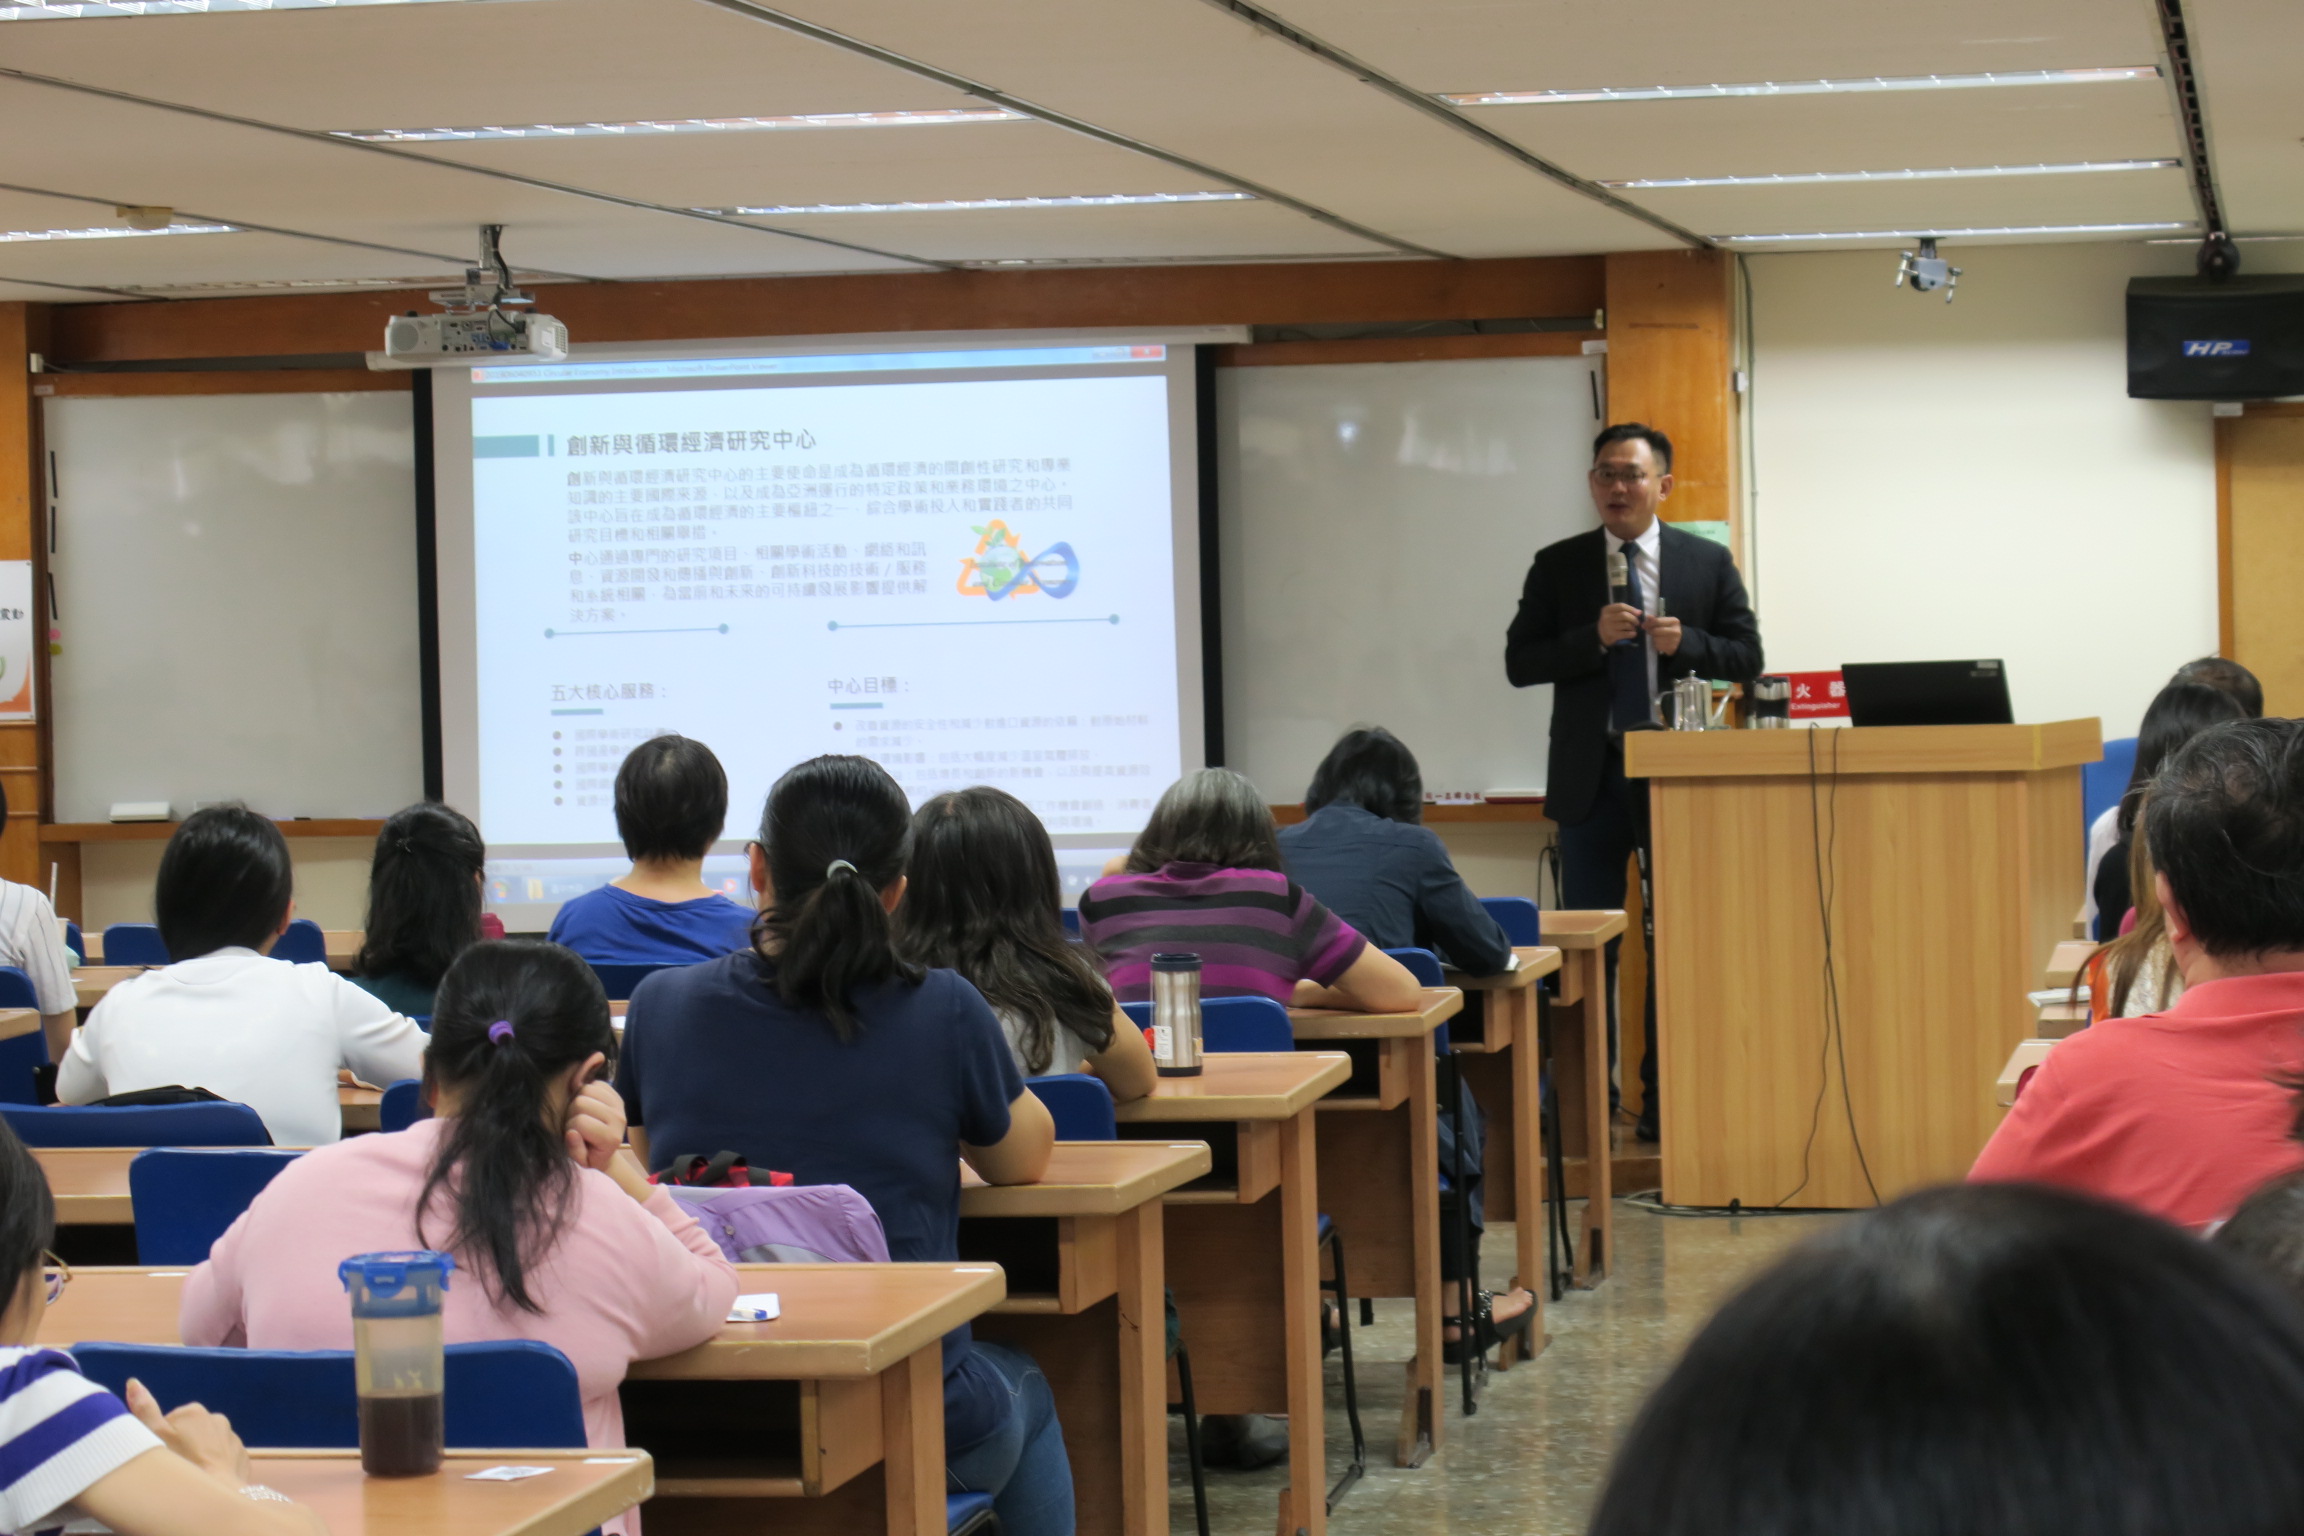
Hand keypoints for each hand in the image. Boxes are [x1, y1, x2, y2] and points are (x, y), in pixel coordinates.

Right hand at [126, 1378, 252, 1489]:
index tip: (162, 1455)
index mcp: (193, 1411)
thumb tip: (134, 1382)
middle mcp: (217, 1418)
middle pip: (189, 1434)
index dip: (161, 1441)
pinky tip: (206, 1479)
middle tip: (176, 1467)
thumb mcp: (153, 1435)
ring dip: (198, 1457)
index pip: (169, 1424)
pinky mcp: (240, 1455)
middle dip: (181, 1447)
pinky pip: (222, 1459)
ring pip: (207, 1446)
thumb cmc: (181, 1463)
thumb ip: (144, 1409)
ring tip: (191, 1475)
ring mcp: (231, 1437)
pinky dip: (214, 1467)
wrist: (216, 1490)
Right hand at [564, 1060, 626, 1172]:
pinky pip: (595, 1083)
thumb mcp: (581, 1161)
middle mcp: (619, 1119)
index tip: (575, 1136)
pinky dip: (587, 1092)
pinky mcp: (616, 1094)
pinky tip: (589, 1105)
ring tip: (582, 1114)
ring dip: (578, 1100)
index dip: (571, 1128)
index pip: (580, 1122)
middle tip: (576, 1124)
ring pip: (587, 1089)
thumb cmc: (591, 1155)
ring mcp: (619, 1105)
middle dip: (572, 1113)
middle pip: (581, 1102)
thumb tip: (571, 1133)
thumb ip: (575, 1150)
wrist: (607, 1148)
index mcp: (611, 1138)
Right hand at [1597, 603, 1643, 645]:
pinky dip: (1632, 634)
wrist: (1600, 634)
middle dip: (1633, 619)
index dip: (1632, 609)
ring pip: (1626, 624)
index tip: (1639, 613)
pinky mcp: (1612, 635)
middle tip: (1637, 622)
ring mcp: (1608, 627)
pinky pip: (1626, 634)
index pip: (1621, 606)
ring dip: (1633, 627)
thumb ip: (1625, 611)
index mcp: (1607, 609)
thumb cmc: (1611, 622)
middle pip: (1624, 615)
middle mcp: (1606, 617)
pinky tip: (1633, 634)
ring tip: (1633, 628)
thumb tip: (1639, 612)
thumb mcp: (1614, 613)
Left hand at [1643, 614, 1683, 655]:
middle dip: (1650, 631)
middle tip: (1649, 632)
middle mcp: (1675, 630)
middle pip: (1655, 631)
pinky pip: (1657, 646)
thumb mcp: (1666, 622)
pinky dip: (1656, 644)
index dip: (1648, 623)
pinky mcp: (1671, 648)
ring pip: (1655, 639)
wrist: (1680, 641)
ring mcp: (1674, 640)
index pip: (1657, 621)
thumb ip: (1656, 619)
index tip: (1643, 625)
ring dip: (1653, 639)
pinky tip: (1660, 643)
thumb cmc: (1670, 630)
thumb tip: (1648, 616)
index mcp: (1674, 621)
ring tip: (1657, 637)